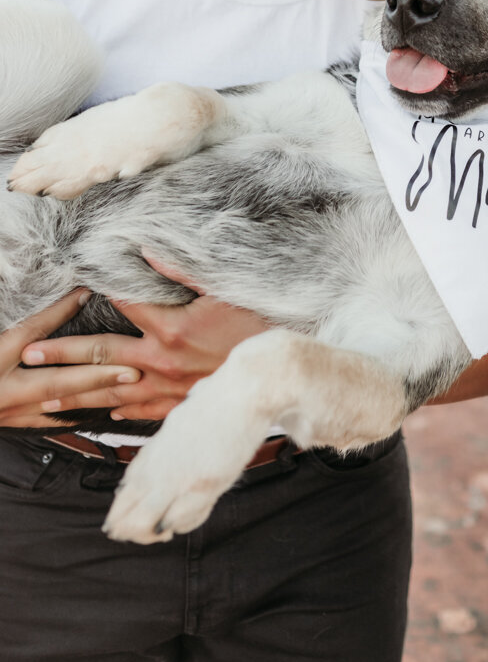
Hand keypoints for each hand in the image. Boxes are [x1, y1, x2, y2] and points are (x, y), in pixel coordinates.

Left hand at [23, 258, 269, 421]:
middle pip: (100, 355)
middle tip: (30, 354)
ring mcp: (170, 389)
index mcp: (171, 328)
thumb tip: (147, 248)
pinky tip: (106, 414)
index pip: (124, 305)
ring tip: (46, 396)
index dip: (99, 292)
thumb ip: (182, 270)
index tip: (73, 286)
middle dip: (61, 353)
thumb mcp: (224, 290)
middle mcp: (162, 362)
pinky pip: (144, 413)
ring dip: (78, 392)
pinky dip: (122, 413)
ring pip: (112, 391)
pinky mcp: (182, 406)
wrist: (283, 373)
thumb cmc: (259, 324)